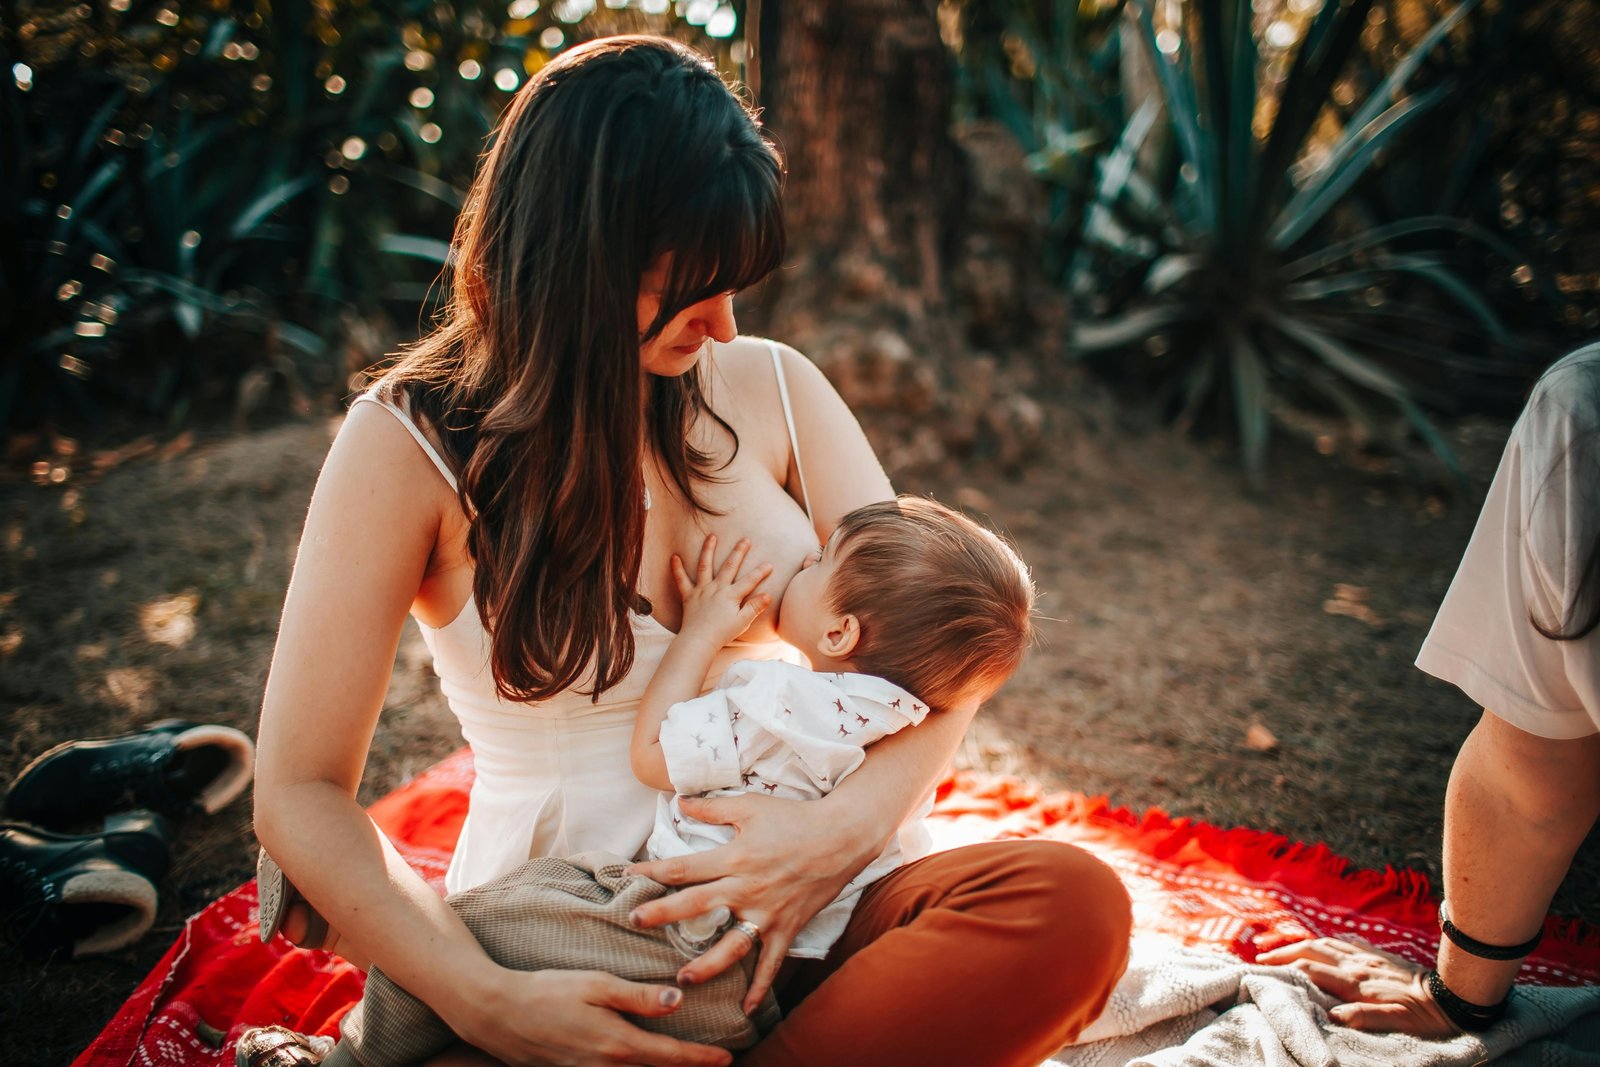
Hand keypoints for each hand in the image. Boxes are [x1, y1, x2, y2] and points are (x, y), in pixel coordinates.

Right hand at [449, 968, 733, 1066]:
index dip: (701, 1059)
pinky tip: (639, 1062)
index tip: (727, 1059)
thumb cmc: (548, 991)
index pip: (670, 1056)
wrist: (497, 1013)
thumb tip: (679, 1000)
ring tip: (682, 1063)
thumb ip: (639, 996)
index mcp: (617, 1044)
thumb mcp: (597, 985)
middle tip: (715, 1064)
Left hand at [625, 793, 869, 1014]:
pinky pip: (771, 962)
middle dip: (664, 913)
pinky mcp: (787, 927)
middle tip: (636, 922)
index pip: (685, 867)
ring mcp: (768, 912)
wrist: (841, 836)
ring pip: (733, 944)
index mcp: (735, 857)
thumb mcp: (750, 807)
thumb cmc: (795, 818)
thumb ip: (712, 807)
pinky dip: (761, 987)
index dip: (653, 871)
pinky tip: (746, 1008)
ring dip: (707, 963)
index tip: (628, 876)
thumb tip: (679, 802)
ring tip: (683, 978)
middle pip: (698, 904)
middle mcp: (748, 888)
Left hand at [672, 536, 771, 647]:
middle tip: (745, 539)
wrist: (699, 641)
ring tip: (712, 536)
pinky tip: (674, 557)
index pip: (749, 581)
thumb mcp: (743, 622)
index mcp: (731, 595)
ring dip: (708, 550)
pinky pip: (681, 580)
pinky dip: (677, 568)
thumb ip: (755, 607)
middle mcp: (716, 588)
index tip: (769, 564)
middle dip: (738, 552)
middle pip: (729, 566)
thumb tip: (768, 595)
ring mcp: (702, 590)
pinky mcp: (689, 596)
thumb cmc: (722, 633)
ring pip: (705, 566)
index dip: (760, 572)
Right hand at [1256, 937, 1457, 1037]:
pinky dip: (1326, 942)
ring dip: (1300, 945)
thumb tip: (1332, 1015)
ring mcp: (1367, 957)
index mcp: (1356, 982)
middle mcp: (1357, 965)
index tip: (1262, 971)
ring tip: (1283, 950)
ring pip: (1326, 943)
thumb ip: (1364, 1017)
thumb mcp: (1397, 1022)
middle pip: (1312, 950)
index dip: (1284, 969)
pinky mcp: (1378, 955)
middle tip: (1262, 957)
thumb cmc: (1424, 1015)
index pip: (1311, 970)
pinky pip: (1345, 943)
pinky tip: (1322, 944)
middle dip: (1284, 952)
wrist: (1451, 995)